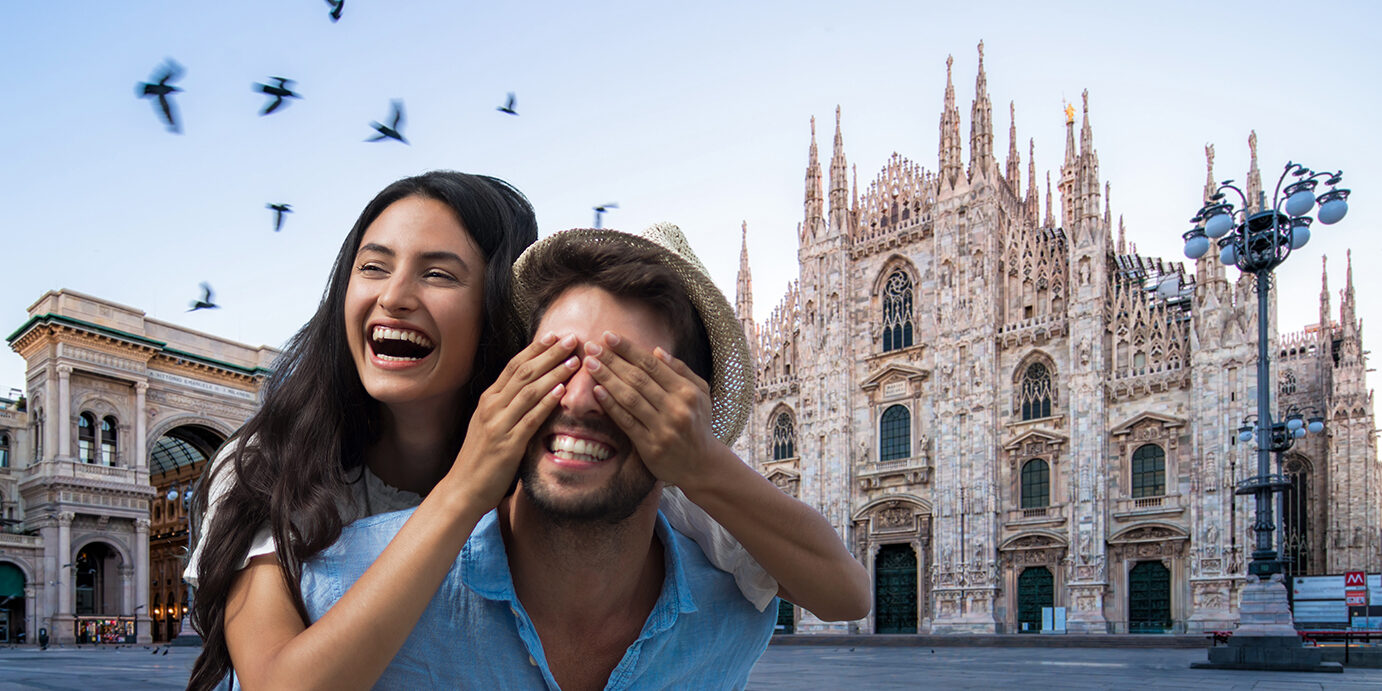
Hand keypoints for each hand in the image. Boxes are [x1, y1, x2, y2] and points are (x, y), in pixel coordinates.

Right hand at [445, 332, 578, 508]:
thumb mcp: (490, 424)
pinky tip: (561, 391)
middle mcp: (491, 407)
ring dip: (553, 373)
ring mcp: (498, 425)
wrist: (463, 489)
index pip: (514, 366)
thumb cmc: (480, 458)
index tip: (555, 336)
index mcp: (488, 400)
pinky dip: (546, 403)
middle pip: (524, 372)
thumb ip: (507, 406)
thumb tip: (531, 389)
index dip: (536, 349)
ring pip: (529, 391)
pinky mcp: (508, 445)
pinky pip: (530, 419)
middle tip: (571, 338)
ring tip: (574, 360)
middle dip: (549, 353)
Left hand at [582, 331, 721, 488]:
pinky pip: (626, 421)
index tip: (609, 336)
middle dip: (612, 360)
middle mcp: (676, 408)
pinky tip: (597, 391)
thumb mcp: (700, 394)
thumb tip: (657, 351)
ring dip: (607, 378)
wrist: (702, 465)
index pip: (652, 364)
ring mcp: (663, 428)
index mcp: (687, 392)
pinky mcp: (650, 446)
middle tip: (591, 346)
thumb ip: (681, 371)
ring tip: (590, 364)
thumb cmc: (698, 424)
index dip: (628, 349)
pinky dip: (611, 405)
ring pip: (630, 398)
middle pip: (638, 378)